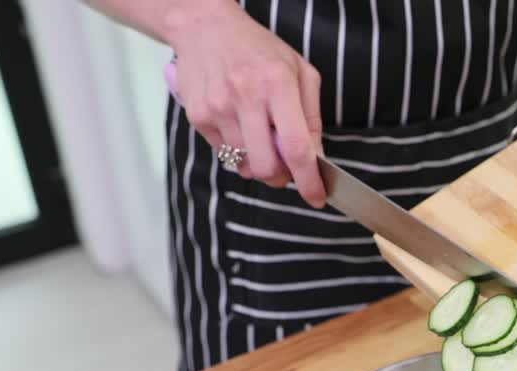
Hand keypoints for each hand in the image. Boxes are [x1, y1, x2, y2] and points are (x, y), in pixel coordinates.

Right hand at [164, 2, 326, 207]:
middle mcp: (246, 96)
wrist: (205, 27)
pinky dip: (238, 151)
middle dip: (281, 178)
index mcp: (278, 84)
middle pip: (267, 167)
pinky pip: (224, 154)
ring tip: (260, 137)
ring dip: (258, 163)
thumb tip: (317, 160)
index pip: (297, 147)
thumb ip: (311, 118)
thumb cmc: (259, 50)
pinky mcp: (198, 116)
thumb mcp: (300, 72)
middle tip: (286, 167)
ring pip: (244, 165)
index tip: (317, 197)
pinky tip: (239, 125)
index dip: (309, 181)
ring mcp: (218, 107)